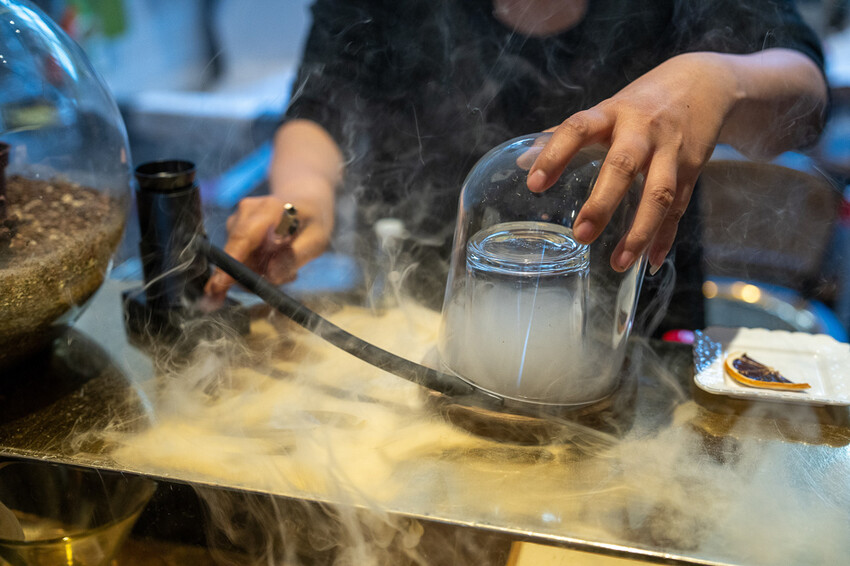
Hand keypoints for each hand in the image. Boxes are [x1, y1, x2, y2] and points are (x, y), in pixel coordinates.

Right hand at [204, 187, 333, 302]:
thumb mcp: (317, 240)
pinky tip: (275, 259)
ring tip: (287, 265)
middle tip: (289, 277)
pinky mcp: (233, 227)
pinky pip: (239, 256)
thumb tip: (270, 275)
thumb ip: (294, 257)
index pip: (243, 239)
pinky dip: (256, 265)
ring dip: (260, 271)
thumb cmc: (314, 220)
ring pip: (238, 259)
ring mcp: (237, 218)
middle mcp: (247, 210)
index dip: (229, 265)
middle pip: (236, 254)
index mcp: (270, 208)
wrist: (306, 200)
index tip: (218, 287)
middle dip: (255, 275)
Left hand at [527, 52, 737, 271]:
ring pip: (658, 194)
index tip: (534, 183)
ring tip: (618, 263)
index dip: (555, 154)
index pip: (579, 129)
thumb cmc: (641, 104)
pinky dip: (665, 237)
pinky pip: (679, 207)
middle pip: (623, 166)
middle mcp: (641, 130)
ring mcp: (670, 151)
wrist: (706, 83)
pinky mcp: (692, 168)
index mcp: (611, 114)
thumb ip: (565, 136)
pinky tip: (650, 262)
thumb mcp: (605, 110)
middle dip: (602, 203)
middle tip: (580, 236)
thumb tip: (520, 162)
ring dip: (640, 231)